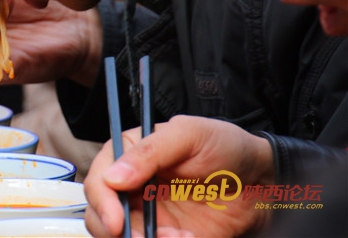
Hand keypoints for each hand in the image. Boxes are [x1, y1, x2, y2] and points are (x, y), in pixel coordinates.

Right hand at [84, 115, 274, 237]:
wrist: (263, 181)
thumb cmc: (225, 146)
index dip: (102, 203)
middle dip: (118, 232)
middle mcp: (130, 187)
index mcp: (127, 156)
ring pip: (121, 237)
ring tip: (180, 237)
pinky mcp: (165, 236)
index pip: (98, 181)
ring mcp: (146, 215)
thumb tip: (113, 178)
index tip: (117, 222)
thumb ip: (150, 151)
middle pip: (99, 216)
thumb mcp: (189, 135)